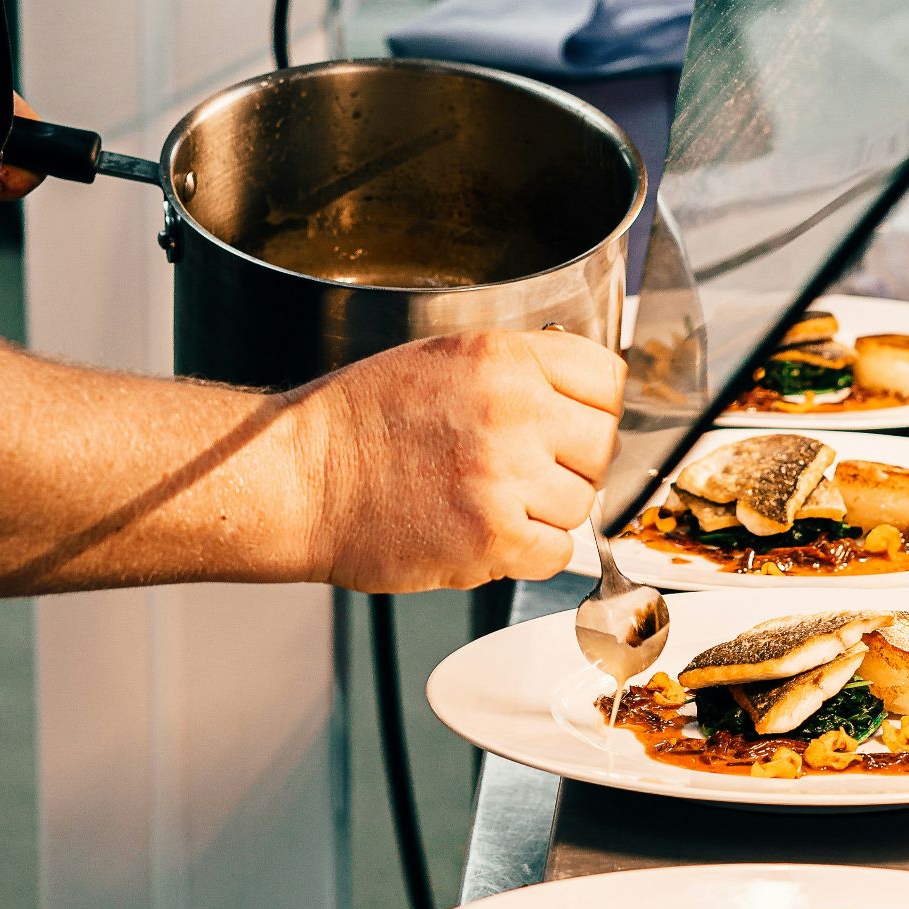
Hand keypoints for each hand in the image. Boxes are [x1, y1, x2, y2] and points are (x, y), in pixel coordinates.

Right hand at [296, 329, 624, 591]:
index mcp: (503, 357)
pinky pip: (558, 552)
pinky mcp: (493, 535)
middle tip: (526, 470)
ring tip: (490, 499)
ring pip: (582, 503)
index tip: (579, 424)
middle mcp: (513, 408)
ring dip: (547, 511)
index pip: (609, 379)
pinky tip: (486, 532)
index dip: (597, 408)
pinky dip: (529, 552)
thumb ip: (522, 371)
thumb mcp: (445, 360)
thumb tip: (589, 399)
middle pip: (603, 445)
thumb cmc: (361, 421)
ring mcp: (505, 474)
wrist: (299, 477)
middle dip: (573, 462)